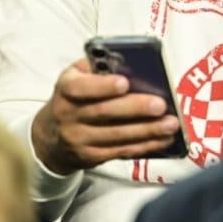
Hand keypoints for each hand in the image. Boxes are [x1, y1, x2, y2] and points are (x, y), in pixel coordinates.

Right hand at [30, 59, 181, 175]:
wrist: (51, 136)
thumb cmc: (74, 97)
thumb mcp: (76, 76)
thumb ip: (97, 69)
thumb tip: (131, 64)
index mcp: (66, 88)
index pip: (80, 88)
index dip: (102, 86)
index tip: (124, 82)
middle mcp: (68, 115)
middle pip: (104, 113)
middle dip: (135, 108)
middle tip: (160, 105)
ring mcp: (78, 139)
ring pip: (116, 135)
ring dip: (147, 130)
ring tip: (170, 124)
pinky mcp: (90, 157)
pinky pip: (121, 151)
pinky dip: (145, 145)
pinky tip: (163, 139)